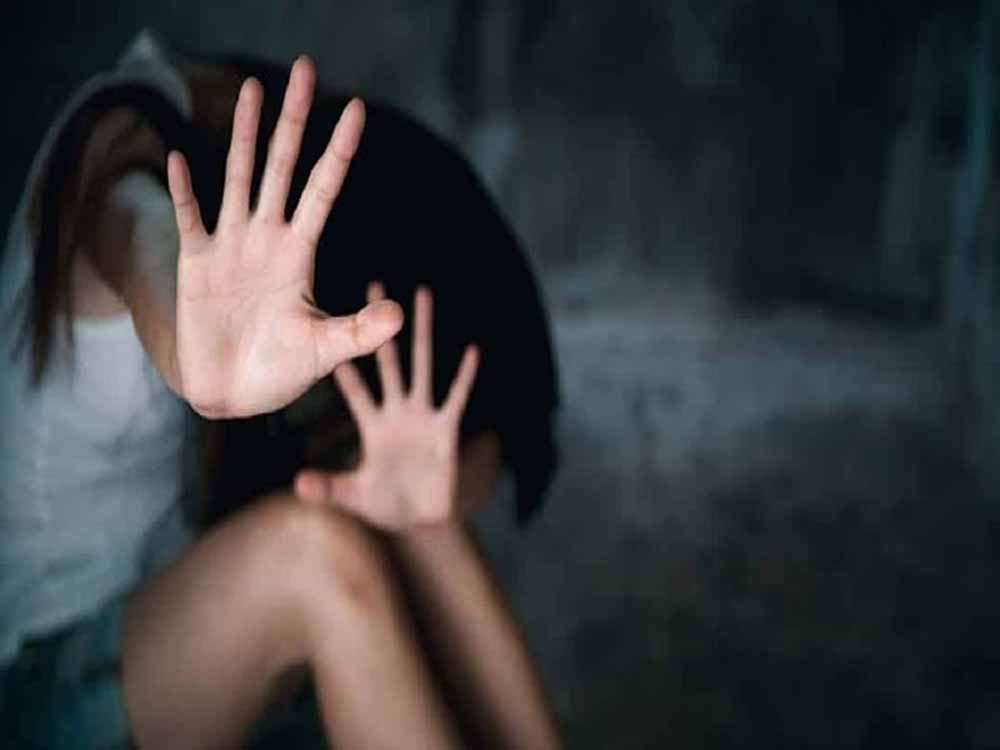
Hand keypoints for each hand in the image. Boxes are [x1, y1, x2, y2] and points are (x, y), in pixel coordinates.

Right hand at [166, 56, 401, 417]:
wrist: (232, 393)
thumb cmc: (281, 369)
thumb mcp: (326, 351)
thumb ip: (359, 332)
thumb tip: (399, 317)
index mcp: (301, 254)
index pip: (323, 190)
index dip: (338, 152)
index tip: (355, 109)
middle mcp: (268, 239)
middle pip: (283, 167)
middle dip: (294, 121)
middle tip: (305, 68)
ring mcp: (231, 247)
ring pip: (240, 178)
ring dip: (245, 136)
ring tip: (253, 91)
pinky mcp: (197, 265)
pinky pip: (191, 220)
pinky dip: (185, 193)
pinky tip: (180, 159)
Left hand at [294, 283, 478, 529]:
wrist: (422, 516)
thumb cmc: (384, 503)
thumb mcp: (352, 496)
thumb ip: (328, 489)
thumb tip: (297, 485)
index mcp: (372, 425)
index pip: (353, 388)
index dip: (342, 363)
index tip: (327, 328)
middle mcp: (396, 412)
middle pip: (387, 361)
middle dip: (381, 326)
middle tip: (373, 284)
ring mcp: (422, 417)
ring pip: (422, 367)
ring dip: (422, 333)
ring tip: (422, 295)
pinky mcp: (446, 430)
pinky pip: (455, 398)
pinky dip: (464, 377)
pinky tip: (472, 351)